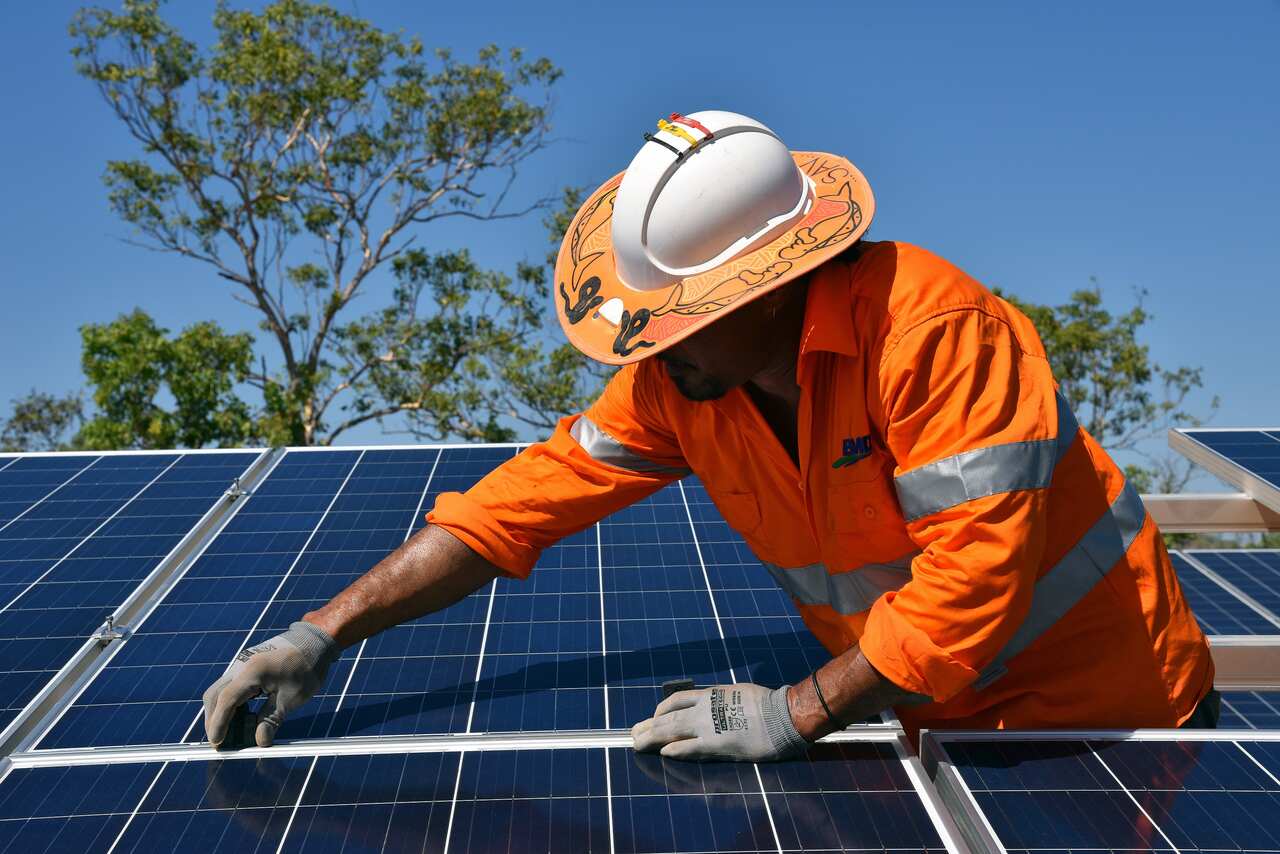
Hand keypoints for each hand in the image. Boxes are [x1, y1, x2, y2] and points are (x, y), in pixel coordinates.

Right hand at [202, 621, 336, 747]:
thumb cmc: (306, 667)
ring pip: (220, 690)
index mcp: (252, 671)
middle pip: (215, 695)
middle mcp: (241, 665)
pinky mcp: (246, 666)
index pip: (227, 700)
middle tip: (221, 741)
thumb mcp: (292, 698)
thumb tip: (259, 743)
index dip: (218, 724)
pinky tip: (241, 717)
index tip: (217, 743)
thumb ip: (272, 720)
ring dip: (222, 711)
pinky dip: (231, 703)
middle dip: (214, 720)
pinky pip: (231, 686)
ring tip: (231, 733)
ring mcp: (241, 663)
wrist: (315, 640)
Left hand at [631, 683, 808, 761]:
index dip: (660, 709)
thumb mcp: (737, 692)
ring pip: (671, 731)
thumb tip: (714, 703)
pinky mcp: (718, 745)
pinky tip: (663, 753)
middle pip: (667, 717)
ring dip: (652, 738)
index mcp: (710, 694)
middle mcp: (704, 709)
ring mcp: (709, 727)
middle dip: (648, 726)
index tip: (652, 717)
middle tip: (633, 733)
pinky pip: (690, 748)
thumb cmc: (766, 703)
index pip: (676, 700)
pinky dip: (675, 750)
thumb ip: (722, 700)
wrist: (782, 715)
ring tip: (637, 744)